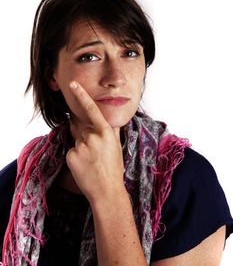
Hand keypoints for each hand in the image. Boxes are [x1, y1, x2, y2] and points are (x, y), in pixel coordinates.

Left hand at [66, 81, 124, 204]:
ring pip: (76, 141)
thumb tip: (112, 119)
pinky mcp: (71, 156)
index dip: (81, 95)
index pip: (91, 110)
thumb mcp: (116, 146)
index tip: (73, 84)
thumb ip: (113, 130)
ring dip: (81, 148)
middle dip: (85, 135)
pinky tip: (84, 166)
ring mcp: (81, 146)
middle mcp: (93, 136)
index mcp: (106, 132)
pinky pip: (71, 151)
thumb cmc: (114, 169)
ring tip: (91, 162)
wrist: (107, 192)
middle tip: (95, 153)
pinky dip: (75, 157)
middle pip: (81, 128)